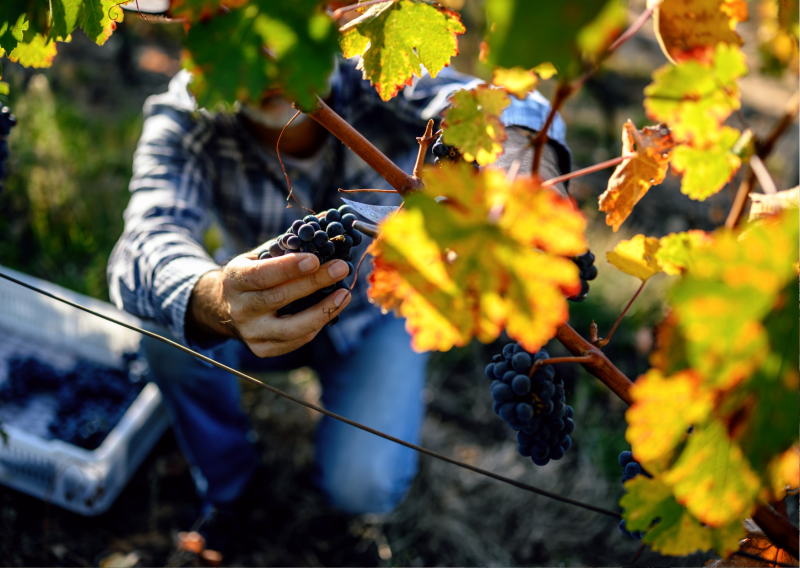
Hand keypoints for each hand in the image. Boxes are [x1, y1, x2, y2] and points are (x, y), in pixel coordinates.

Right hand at [187, 250, 350, 356]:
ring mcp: (251, 333)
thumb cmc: (250, 276)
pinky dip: (317, 326)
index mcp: (235, 280)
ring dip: (323, 311)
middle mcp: (240, 309)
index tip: (315, 259)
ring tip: (345, 294)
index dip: (288, 268)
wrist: (223, 308)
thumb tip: (324, 227)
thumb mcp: (256, 257)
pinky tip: (332, 309)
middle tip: (341, 268)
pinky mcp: (263, 349)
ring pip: (291, 328)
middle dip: (314, 283)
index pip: (261, 275)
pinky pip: (296, 341)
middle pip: (280, 298)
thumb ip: (285, 247)